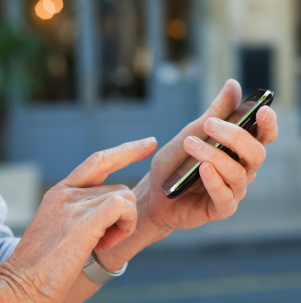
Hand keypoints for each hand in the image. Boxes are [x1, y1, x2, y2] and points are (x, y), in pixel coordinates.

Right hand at [0, 137, 156, 301]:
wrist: (23, 285)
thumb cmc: (48, 265)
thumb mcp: (66, 227)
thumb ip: (87, 209)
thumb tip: (120, 203)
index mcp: (62, 191)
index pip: (99, 160)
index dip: (127, 150)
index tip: (149, 143)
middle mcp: (67, 193)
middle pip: (119, 188)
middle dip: (123, 215)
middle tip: (104, 240)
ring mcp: (74, 203)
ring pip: (125, 198)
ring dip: (124, 224)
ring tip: (101, 244)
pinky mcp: (84, 219)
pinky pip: (123, 206)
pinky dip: (126, 224)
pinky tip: (108, 242)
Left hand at [134, 79, 277, 235]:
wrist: (154, 193)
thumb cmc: (177, 162)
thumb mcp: (194, 132)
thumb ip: (216, 112)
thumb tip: (234, 85)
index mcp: (241, 149)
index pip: (265, 136)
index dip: (269, 124)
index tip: (263, 110)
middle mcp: (244, 169)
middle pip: (256, 153)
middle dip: (235, 137)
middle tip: (210, 124)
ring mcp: (234, 190)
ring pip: (237, 173)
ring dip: (213, 156)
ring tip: (190, 144)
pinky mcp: (221, 208)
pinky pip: (225, 197)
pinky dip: (214, 181)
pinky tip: (203, 170)